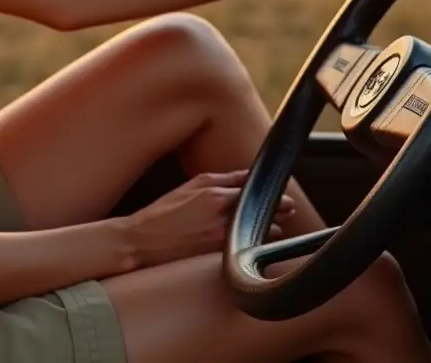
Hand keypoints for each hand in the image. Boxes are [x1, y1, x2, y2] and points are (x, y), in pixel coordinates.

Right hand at [121, 169, 293, 268]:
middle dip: (279, 210)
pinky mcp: (221, 256)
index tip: (281, 193)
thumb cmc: (163, 212)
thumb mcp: (190, 186)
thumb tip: (248, 175)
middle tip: (288, 210)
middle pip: (265, 210)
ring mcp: (223, 236)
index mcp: (214, 193)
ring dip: (272, 230)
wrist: (142, 240)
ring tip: (275, 227)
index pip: (254, 187)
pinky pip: (251, 248)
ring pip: (263, 232)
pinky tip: (259, 243)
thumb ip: (222, 179)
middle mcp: (221, 213)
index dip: (272, 190)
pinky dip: (258, 244)